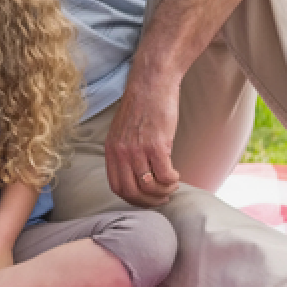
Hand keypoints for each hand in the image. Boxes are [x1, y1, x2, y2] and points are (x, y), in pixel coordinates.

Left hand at [104, 73, 181, 206]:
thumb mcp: (123, 132)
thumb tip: (138, 177)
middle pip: (131, 192)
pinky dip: (172, 181)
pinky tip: (176, 175)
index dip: (134, 199)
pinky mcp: (156, 145)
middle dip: (149, 202)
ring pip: (149, 187)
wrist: (151, 84)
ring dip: (164, 192)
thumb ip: (126, 153)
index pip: (117, 187)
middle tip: (163, 198)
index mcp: (111, 150)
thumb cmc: (141, 107)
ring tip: (172, 185)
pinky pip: (165, 176)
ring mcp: (137, 149)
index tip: (147, 199)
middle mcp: (121, 152)